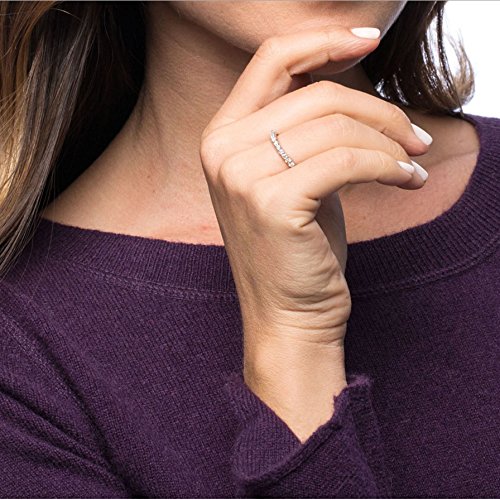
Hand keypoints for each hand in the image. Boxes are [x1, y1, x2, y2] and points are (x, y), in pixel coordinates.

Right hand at [200, 25, 429, 348]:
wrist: (285, 315)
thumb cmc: (296, 249)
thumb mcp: (293, 177)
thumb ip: (304, 130)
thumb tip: (351, 88)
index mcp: (221, 137)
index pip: (271, 60)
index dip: (322, 41)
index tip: (368, 40)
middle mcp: (222, 150)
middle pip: (318, 95)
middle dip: (380, 111)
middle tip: (414, 138)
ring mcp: (241, 177)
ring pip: (337, 126)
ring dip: (389, 141)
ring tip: (412, 162)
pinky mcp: (274, 203)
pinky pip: (348, 161)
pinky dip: (389, 166)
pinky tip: (406, 181)